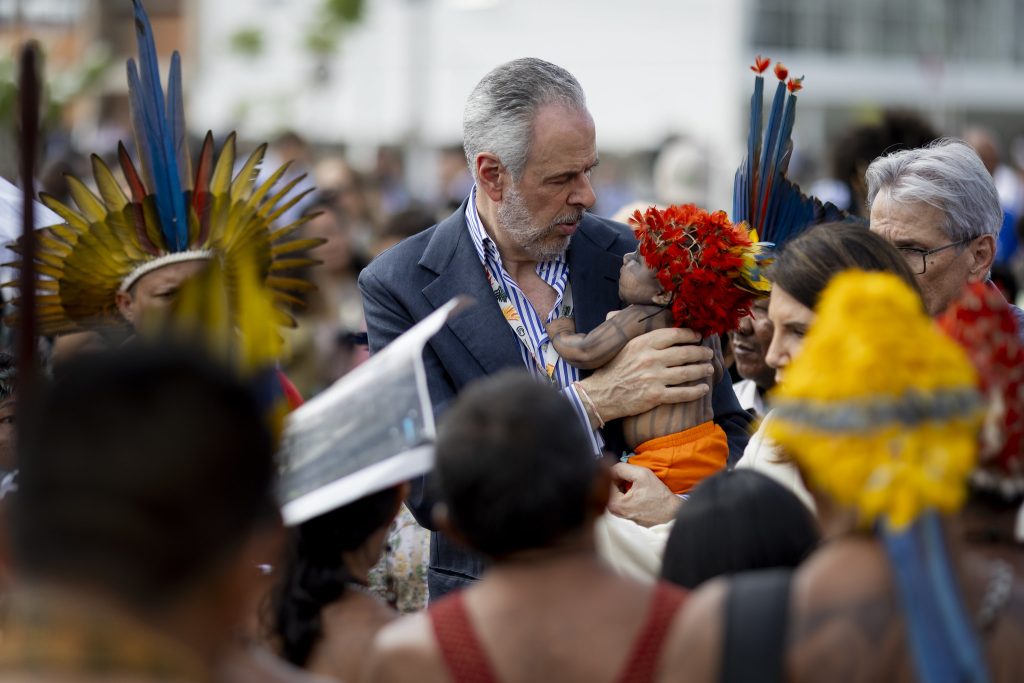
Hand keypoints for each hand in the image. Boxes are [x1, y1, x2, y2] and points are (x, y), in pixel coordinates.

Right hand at [577, 327, 714, 421]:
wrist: (600, 394)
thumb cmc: (612, 369)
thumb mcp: (624, 346)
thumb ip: (641, 335)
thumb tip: (652, 320)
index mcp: (643, 343)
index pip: (674, 334)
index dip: (690, 334)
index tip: (698, 336)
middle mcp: (650, 359)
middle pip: (685, 353)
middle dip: (701, 352)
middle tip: (708, 353)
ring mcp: (653, 378)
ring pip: (687, 372)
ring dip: (702, 370)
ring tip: (709, 369)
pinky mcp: (655, 396)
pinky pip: (682, 393)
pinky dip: (696, 391)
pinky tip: (704, 388)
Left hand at [607, 462, 680, 526]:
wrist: (671, 512)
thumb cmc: (659, 496)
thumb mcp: (641, 474)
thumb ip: (622, 468)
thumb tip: (611, 466)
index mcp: (614, 504)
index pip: (606, 480)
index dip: (617, 472)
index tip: (628, 472)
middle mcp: (614, 512)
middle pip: (610, 487)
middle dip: (620, 479)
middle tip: (633, 478)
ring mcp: (620, 515)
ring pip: (616, 492)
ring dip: (624, 485)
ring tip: (636, 485)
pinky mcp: (626, 516)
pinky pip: (622, 499)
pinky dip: (627, 493)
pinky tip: (638, 493)